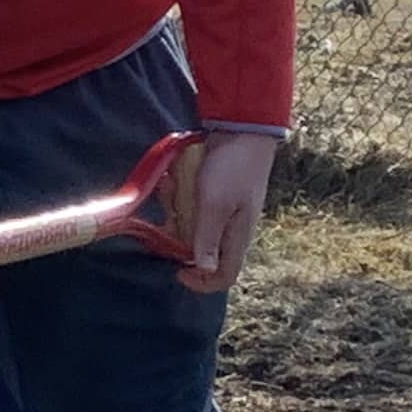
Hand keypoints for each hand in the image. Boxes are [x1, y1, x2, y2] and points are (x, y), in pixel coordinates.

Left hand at [178, 132, 278, 293]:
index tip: (177, 272)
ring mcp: (222, 212)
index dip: (201, 283)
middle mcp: (231, 229)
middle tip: (168, 215)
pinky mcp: (213, 196)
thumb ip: (207, 238)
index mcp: (237, 236)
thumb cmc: (232, 167)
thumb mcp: (214, 204)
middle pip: (200, 252)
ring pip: (191, 228)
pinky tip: (172, 178)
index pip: (223, 276)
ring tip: (169, 187)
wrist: (242, 129)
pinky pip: (190, 206)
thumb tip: (203, 270)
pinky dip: (178, 196)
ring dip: (175, 211)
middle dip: (178, 237)